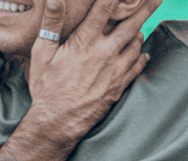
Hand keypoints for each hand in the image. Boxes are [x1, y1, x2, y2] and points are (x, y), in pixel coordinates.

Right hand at [25, 0, 159, 143]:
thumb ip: (51, 24)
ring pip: (136, 44)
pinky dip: (141, 56)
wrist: (58, 123)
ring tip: (143, 23)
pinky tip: (143, 52)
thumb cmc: (46, 88)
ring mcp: (115, 70)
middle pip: (131, 23)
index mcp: (85, 41)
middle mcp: (104, 53)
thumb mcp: (42, 53)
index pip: (105, 8)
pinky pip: (136, 67)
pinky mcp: (118, 86)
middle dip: (145, 7)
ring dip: (141, 30)